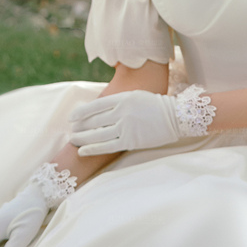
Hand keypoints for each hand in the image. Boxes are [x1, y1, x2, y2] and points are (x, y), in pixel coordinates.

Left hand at [68, 89, 185, 154]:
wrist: (175, 116)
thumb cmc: (154, 105)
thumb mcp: (134, 95)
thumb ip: (117, 101)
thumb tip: (97, 110)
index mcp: (122, 98)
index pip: (95, 106)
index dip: (80, 112)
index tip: (71, 118)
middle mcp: (122, 112)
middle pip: (93, 121)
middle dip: (79, 127)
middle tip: (71, 131)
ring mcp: (126, 127)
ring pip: (97, 134)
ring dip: (82, 138)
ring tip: (73, 140)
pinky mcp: (130, 141)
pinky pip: (107, 146)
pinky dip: (92, 149)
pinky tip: (82, 151)